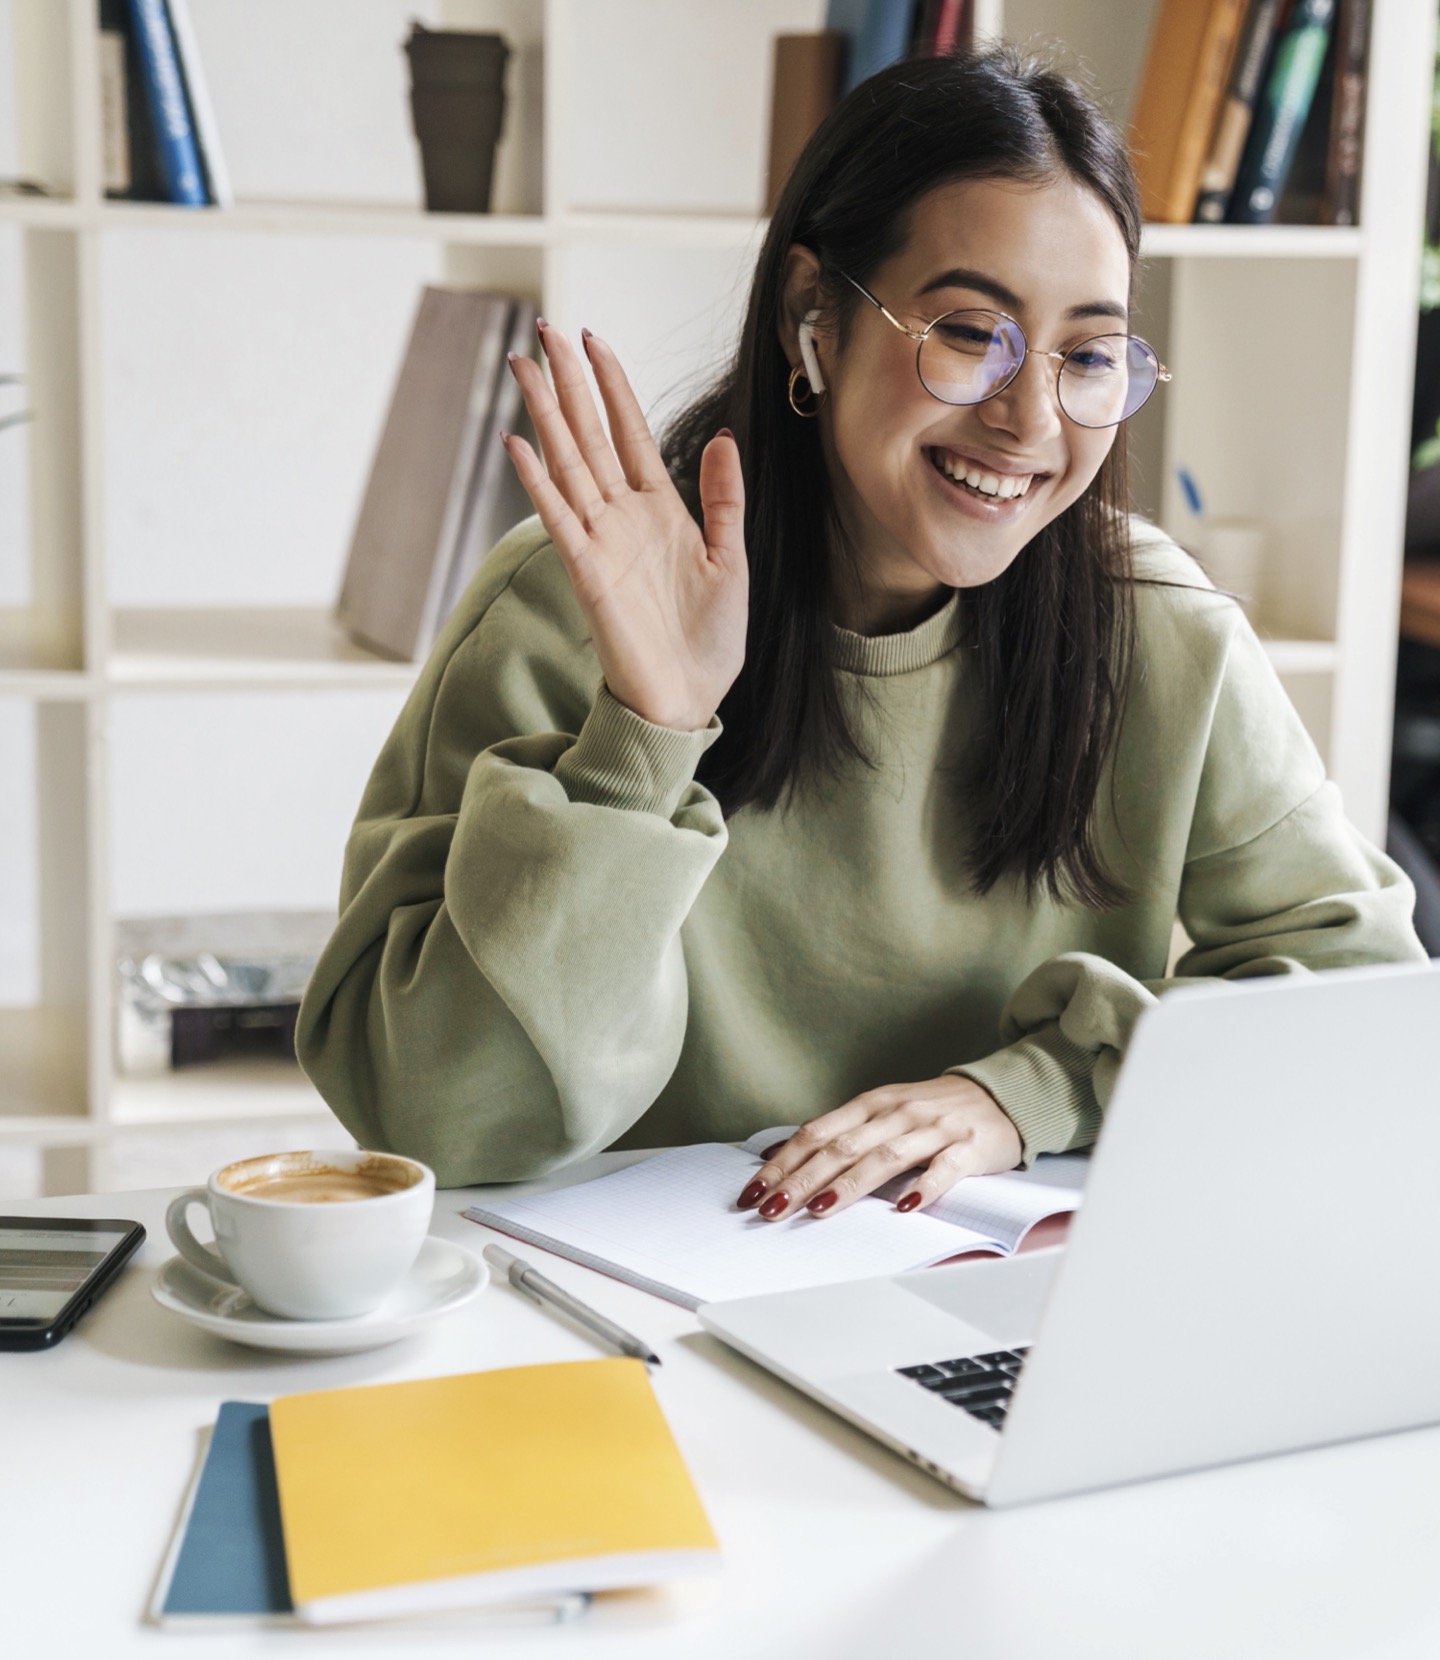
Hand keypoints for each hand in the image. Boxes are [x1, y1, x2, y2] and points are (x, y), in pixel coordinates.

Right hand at [503, 323, 747, 732]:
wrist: (688, 698)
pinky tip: (518, 443)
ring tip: (522, 366)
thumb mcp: (730, 559)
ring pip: (567, 463)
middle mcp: (623, 517)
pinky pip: (558, 518)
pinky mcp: (586, 573)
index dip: (613, 385)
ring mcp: (600, 541)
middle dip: (568, 382)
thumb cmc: (709, 640)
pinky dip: (537, 481)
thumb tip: (723, 438)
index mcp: (660, 509)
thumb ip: (722, 499)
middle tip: (545, 329)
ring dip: (544, 414)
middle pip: (589, 434)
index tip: (594, 339)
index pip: (629, 431)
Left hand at [735, 1076, 1022, 1219]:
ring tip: (818, 1209)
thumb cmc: (931, 1111)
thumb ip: (839, 1132)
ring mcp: (933, 1129)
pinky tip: (905, 1208)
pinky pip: (945, 1169)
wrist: (1000, 1096)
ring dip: (849, 1184)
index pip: (816, 1133)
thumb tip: (780, 1154)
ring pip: (884, 1157)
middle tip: (771, 1209)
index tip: (753, 1192)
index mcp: (870, 1105)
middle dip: (801, 1180)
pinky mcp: (969, 1147)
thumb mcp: (881, 1113)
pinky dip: (925, 1187)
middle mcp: (897, 1113)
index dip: (783, 1163)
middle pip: (841, 1147)